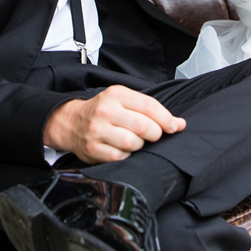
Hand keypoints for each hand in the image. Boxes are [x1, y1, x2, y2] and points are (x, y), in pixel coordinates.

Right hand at [43, 85, 185, 163]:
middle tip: (153, 135)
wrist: (72, 122)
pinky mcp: (93, 149)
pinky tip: (122, 149)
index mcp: (116, 94)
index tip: (174, 126)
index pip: (149, 106)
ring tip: (135, 141)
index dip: (166, 118)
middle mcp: (105, 110)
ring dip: (140, 145)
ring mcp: (97, 130)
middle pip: (143, 126)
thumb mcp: (124, 100)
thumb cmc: (104, 111)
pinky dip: (126, 155)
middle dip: (155, 133)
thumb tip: (178, 124)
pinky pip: (120, 157)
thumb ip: (150, 109)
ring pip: (132, 143)